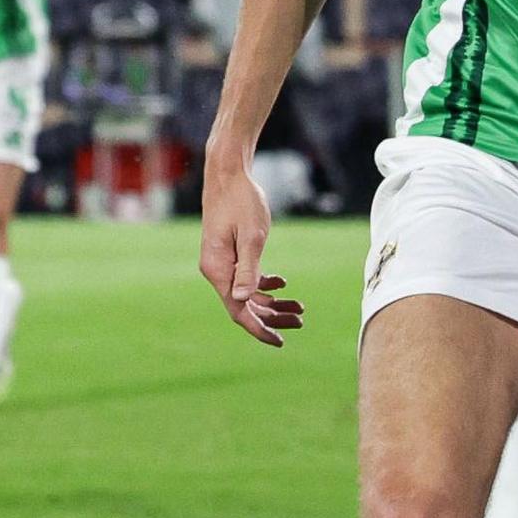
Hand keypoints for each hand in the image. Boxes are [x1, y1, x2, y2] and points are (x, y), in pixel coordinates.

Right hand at [197, 158, 302, 344]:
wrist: (228, 175)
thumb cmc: (241, 202)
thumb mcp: (252, 236)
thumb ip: (248, 270)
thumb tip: (242, 301)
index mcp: (218, 270)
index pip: (238, 311)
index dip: (259, 329)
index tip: (279, 341)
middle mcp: (216, 270)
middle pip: (245, 306)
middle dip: (272, 317)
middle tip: (300, 321)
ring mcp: (222, 263)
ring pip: (247, 294)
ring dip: (271, 303)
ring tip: (299, 308)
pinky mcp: (228, 254)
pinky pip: (246, 279)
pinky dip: (264, 285)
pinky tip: (283, 284)